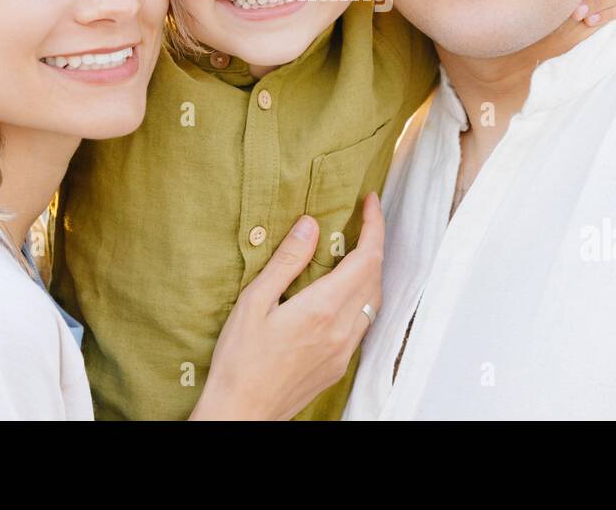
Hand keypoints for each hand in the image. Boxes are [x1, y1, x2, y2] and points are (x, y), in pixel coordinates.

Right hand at [190, 192, 383, 420]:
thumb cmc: (239, 360)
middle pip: (376, 277)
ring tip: (357, 250)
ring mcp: (344, 351)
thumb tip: (310, 225)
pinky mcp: (340, 366)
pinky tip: (345, 292)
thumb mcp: (254, 302)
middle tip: (363, 220)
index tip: (371, 202)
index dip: (375, 226)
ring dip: (372, 271)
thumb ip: (286, 262)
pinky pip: (364, 324)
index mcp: (322, 309)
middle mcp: (341, 330)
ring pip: (374, 302)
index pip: (366, 258)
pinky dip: (363, 298)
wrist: (241, 413)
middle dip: (375, 243)